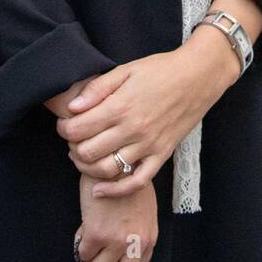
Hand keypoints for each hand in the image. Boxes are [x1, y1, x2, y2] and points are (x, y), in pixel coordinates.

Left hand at [57, 39, 238, 197]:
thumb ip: (98, 89)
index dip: (64, 129)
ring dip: (87, 168)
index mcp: (120, 106)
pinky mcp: (161, 155)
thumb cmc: (161, 70)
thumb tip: (73, 108)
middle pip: (88, 152)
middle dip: (73, 147)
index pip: (78, 129)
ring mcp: (148, 146)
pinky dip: (116, 191)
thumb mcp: (126, 70)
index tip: (65, 124)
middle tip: (73, 139)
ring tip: (82, 157)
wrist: (198, 77)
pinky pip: (136, 182)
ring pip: (107, 170)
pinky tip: (100, 190)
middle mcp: (132, 129)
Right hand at [75, 172, 157, 261]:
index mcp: (149, 238)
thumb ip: (135, 231)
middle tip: (99, 255)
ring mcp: (117, 241)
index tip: (112, 253)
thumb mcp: (143, 209)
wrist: (116, 162)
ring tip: (91, 240)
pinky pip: (83, 254)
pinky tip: (85, 227)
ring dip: (91, 259)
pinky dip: (81, 244)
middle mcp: (136, 244)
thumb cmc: (128, 180)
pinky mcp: (97, 234)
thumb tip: (119, 246)